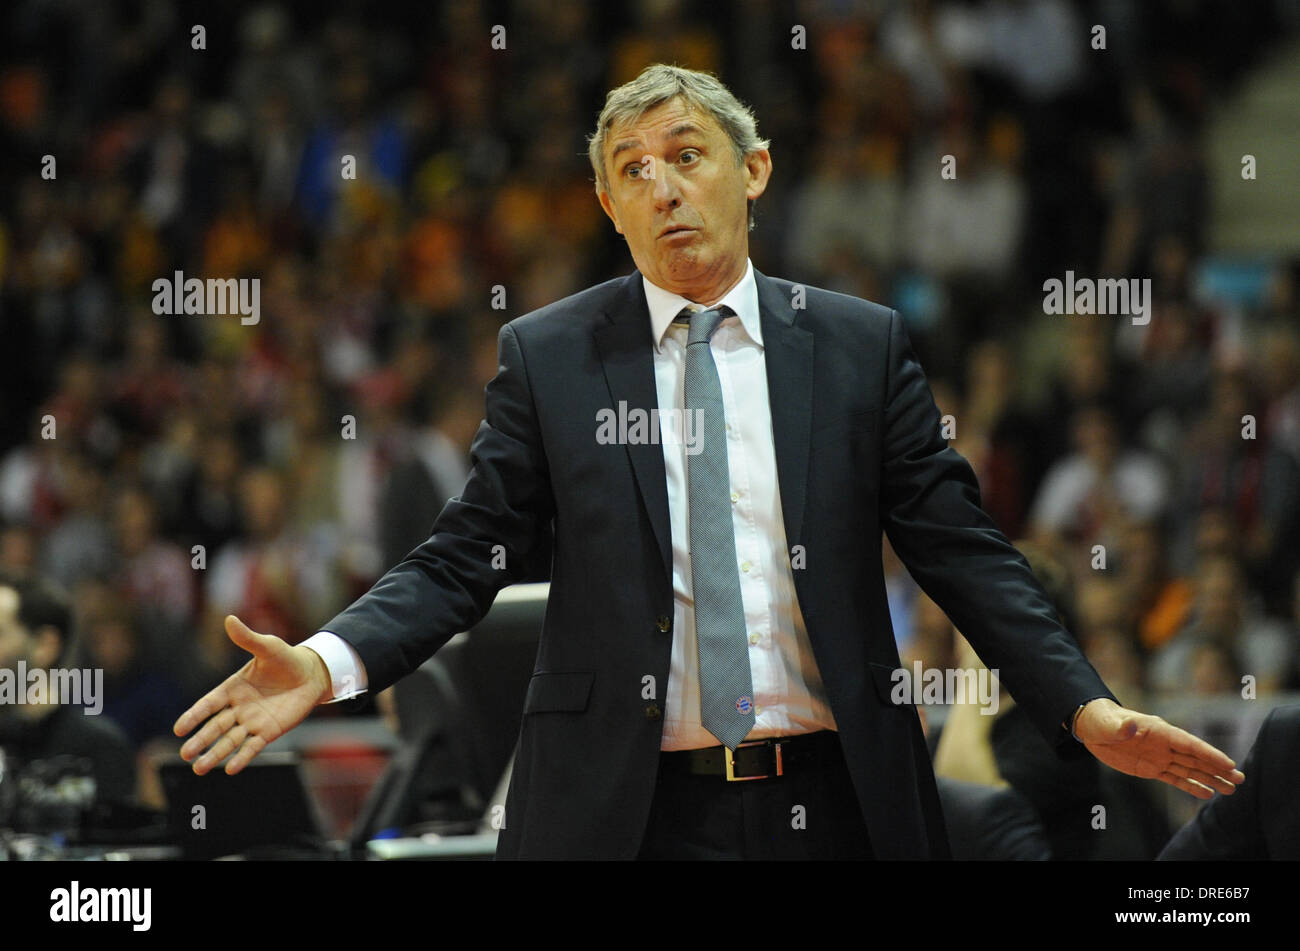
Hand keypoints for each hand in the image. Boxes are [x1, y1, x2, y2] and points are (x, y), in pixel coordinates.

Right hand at [173, 615, 331, 774]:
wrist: (312, 674)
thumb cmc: (286, 658)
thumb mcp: (267, 646)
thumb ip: (247, 638)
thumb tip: (229, 619)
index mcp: (232, 688)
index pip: (208, 704)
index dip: (194, 716)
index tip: (179, 729)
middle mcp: (238, 708)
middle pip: (215, 727)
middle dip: (200, 740)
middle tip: (184, 754)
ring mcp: (252, 721)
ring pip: (230, 741)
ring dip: (215, 754)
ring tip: (199, 769)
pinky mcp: (269, 731)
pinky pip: (253, 746)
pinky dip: (242, 757)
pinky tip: (230, 769)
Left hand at [1074, 699, 1244, 798]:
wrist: (1093, 728)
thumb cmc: (1102, 721)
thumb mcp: (1109, 724)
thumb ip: (1122, 727)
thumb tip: (1131, 725)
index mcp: (1159, 731)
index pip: (1188, 744)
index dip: (1208, 754)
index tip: (1228, 764)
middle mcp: (1164, 744)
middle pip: (1195, 758)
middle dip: (1217, 768)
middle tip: (1240, 779)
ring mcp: (1159, 757)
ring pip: (1189, 769)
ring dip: (1210, 779)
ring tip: (1231, 789)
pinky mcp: (1151, 768)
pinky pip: (1174, 779)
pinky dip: (1190, 786)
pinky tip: (1206, 793)